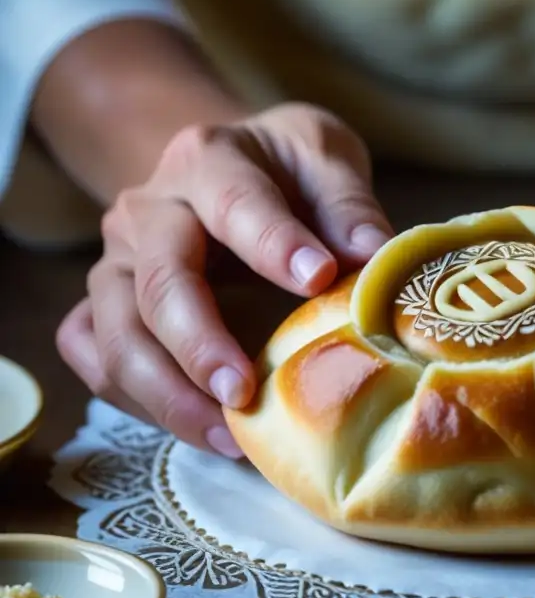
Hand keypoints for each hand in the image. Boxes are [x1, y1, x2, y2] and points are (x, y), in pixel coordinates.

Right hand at [56, 103, 392, 457]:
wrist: (232, 163)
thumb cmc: (287, 168)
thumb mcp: (324, 159)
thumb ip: (347, 205)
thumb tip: (376, 256)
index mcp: (208, 161)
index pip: (234, 202)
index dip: (274, 243)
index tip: (319, 279)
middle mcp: (148, 210)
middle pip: (159, 282)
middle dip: (199, 344)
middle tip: (245, 393)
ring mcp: (117, 261)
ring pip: (115, 333)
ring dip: (166, 393)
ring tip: (228, 438)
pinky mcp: (105, 303)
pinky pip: (94, 355)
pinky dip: (133, 398)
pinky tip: (193, 426)